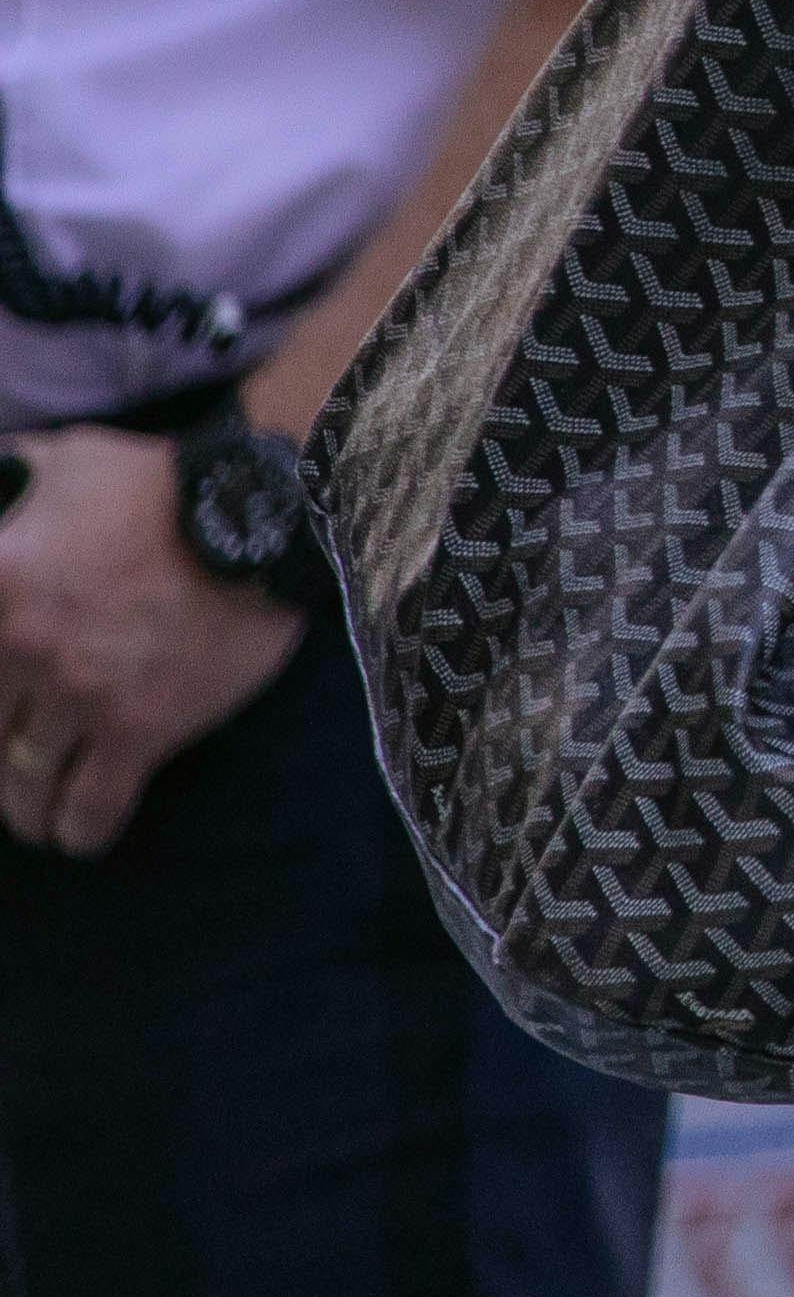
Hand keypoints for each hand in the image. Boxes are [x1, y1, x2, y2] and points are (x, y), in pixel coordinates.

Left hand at [0, 428, 304, 856]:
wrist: (265, 512)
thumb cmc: (161, 480)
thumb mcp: (67, 458)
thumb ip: (12, 473)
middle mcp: (21, 648)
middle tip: (7, 763)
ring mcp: (80, 695)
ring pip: (24, 781)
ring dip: (23, 806)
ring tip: (31, 814)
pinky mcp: (142, 727)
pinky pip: (91, 806)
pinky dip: (77, 830)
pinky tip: (75, 837)